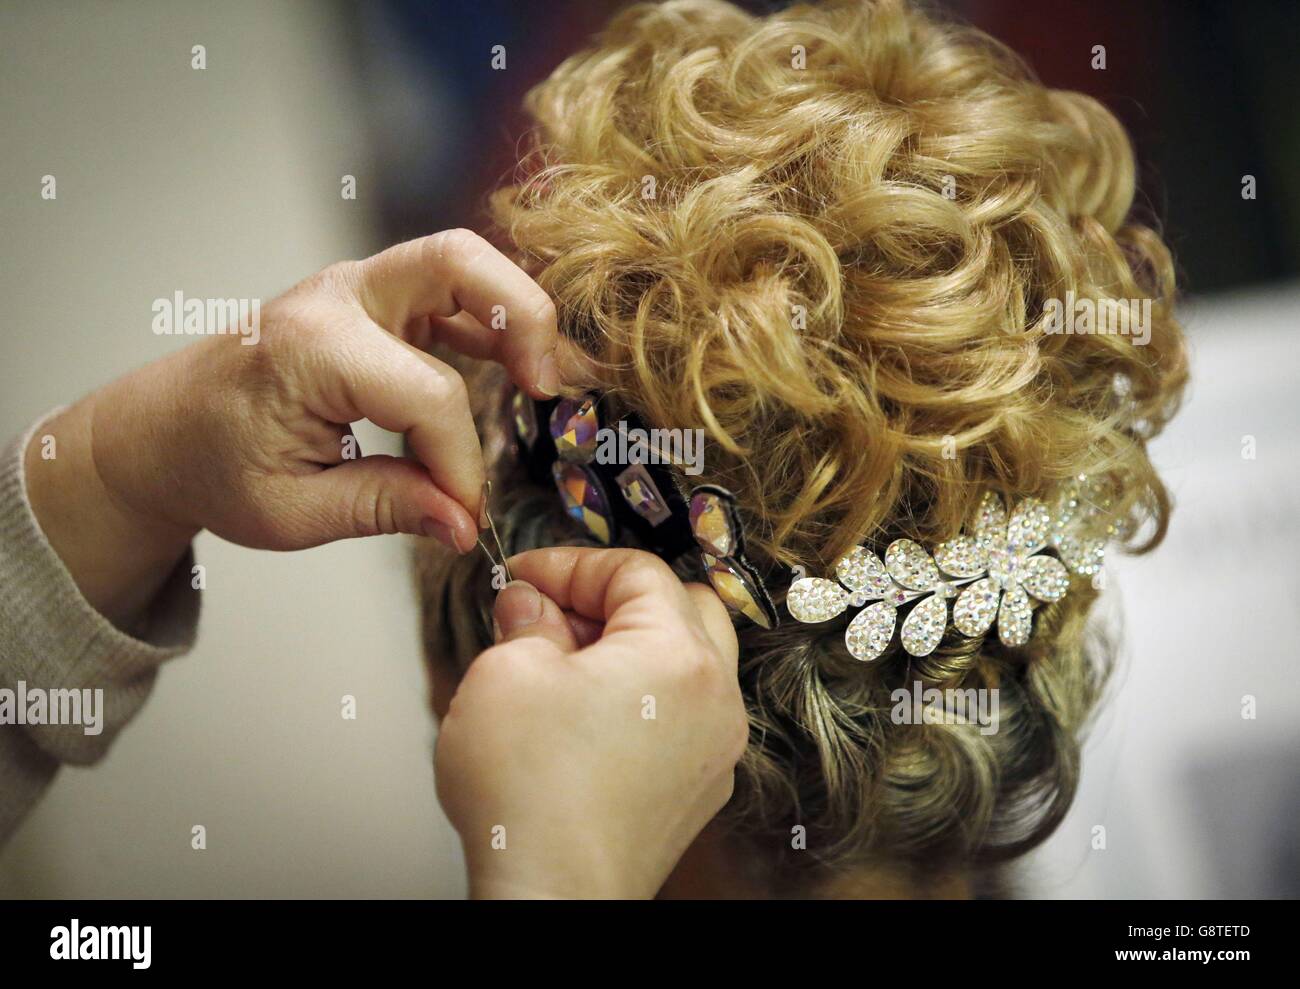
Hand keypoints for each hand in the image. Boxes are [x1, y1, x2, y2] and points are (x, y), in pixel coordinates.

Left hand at [25, 229, 572, 626]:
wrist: (163, 430)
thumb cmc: (214, 465)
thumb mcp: (292, 510)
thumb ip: (386, 509)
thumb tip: (464, 523)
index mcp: (312, 348)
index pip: (430, 396)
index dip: (461, 464)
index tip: (463, 514)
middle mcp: (337, 298)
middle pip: (458, 262)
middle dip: (522, 317)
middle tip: (547, 387)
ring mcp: (356, 290)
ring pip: (461, 262)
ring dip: (514, 310)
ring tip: (542, 379)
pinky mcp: (372, 302)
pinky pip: (447, 290)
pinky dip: (490, 320)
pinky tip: (512, 368)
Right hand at [434, 547, 746, 898]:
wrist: (550, 896)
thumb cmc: (532, 798)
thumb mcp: (505, 674)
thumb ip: (526, 621)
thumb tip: (531, 605)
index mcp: (678, 655)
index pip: (637, 570)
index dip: (571, 564)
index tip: (526, 577)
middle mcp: (715, 699)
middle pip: (681, 607)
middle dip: (613, 599)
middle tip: (551, 614)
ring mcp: (714, 748)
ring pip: (687, 662)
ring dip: (631, 648)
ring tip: (564, 667)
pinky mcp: (699, 788)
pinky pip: (682, 716)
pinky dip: (643, 698)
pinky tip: (586, 718)